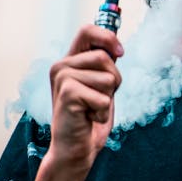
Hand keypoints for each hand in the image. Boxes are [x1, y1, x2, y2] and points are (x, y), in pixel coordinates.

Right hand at [48, 25, 122, 169]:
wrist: (75, 149)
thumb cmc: (89, 118)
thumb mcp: (100, 86)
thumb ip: (104, 66)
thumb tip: (117, 45)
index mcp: (69, 61)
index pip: (87, 30)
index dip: (108, 37)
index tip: (121, 52)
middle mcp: (61, 66)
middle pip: (104, 56)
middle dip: (113, 80)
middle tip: (99, 99)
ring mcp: (62, 78)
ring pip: (108, 78)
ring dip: (108, 98)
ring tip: (92, 109)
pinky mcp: (67, 93)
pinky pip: (104, 97)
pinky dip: (103, 112)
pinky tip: (88, 119)